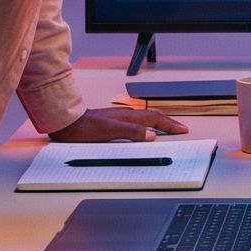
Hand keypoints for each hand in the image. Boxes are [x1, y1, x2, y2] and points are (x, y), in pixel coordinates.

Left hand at [47, 107, 188, 143]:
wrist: (67, 123)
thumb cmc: (84, 128)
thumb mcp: (109, 132)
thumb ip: (131, 132)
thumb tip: (152, 135)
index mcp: (128, 116)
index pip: (155, 119)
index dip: (170, 124)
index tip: (182, 129)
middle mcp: (126, 115)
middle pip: (153, 116)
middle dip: (168, 122)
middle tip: (180, 128)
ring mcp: (119, 117)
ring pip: (145, 118)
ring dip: (159, 122)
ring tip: (167, 127)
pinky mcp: (113, 122)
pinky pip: (137, 122)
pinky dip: (147, 125)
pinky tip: (143, 130)